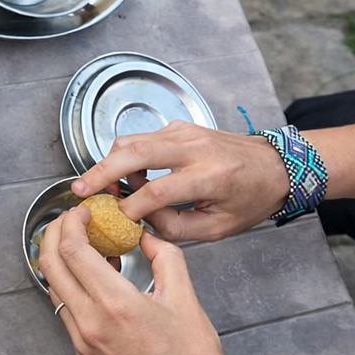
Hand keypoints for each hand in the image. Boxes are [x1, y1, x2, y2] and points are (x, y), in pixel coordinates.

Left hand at [40, 207, 250, 354]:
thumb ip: (162, 255)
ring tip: (85, 247)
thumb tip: (142, 234)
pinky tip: (95, 281)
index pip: (72, 251)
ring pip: (54, 289)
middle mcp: (90, 323)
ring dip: (61, 262)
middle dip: (55, 235)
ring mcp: (82, 342)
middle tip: (72, 220)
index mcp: (116, 304)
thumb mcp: (185, 296)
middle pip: (50, 266)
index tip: (83, 211)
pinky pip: (65, 312)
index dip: (71, 223)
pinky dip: (71, 288)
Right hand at [72, 120, 290, 241]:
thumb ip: (176, 227)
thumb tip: (141, 220)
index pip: (158, 190)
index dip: (131, 207)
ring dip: (109, 163)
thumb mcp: (220, 227)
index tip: (118, 221)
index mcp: (211, 177)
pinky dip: (125, 156)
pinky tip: (126, 176)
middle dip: (102, 171)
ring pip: (132, 140)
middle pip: (135, 153)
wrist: (275, 165)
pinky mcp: (178, 127)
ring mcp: (185, 132)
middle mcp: (195, 148)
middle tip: (80, 190)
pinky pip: (141, 138)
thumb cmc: (251, 198)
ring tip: (103, 188)